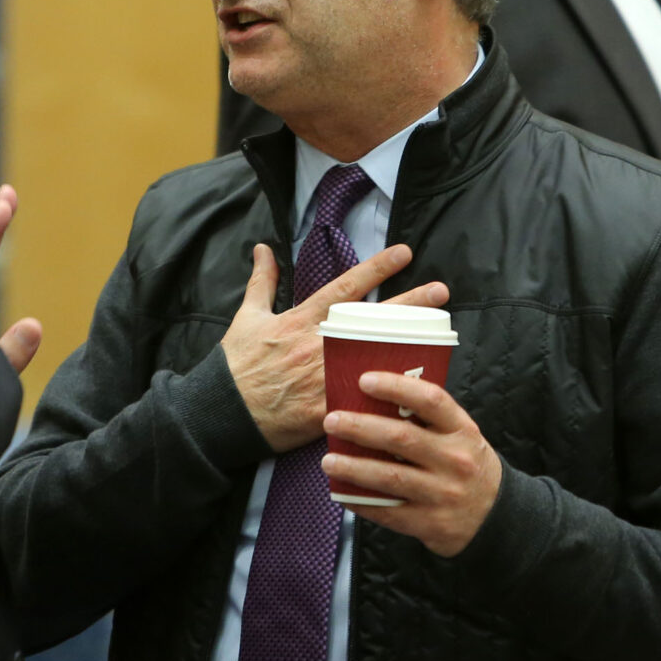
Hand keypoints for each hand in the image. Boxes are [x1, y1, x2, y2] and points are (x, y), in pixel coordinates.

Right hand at [221, 243, 449, 452]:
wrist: (219, 412)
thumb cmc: (234, 365)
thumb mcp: (247, 317)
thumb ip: (262, 282)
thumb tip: (262, 248)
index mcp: (301, 321)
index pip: (345, 288)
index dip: (376, 268)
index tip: (405, 253)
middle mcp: (318, 346)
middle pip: (371, 320)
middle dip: (408, 303)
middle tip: (441, 291)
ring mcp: (323, 378)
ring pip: (374, 358)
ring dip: (410, 347)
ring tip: (441, 337)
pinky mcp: (326, 410)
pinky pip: (363, 402)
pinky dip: (387, 399)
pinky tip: (416, 394)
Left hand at [321, 371, 501, 556]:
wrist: (495, 515)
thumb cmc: (467, 464)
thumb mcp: (461, 435)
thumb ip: (429, 419)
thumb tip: (374, 398)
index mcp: (462, 430)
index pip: (430, 400)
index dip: (396, 387)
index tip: (364, 380)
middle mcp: (454, 460)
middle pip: (401, 438)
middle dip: (361, 428)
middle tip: (332, 420)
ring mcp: (442, 494)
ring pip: (390, 478)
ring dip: (354, 468)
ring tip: (328, 461)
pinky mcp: (430, 523)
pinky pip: (388, 511)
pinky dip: (361, 502)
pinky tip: (341, 493)